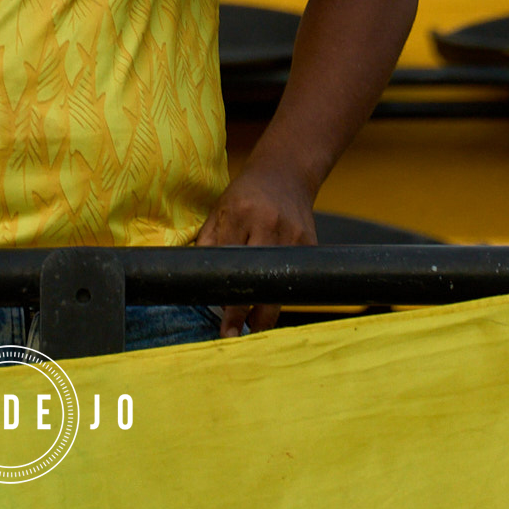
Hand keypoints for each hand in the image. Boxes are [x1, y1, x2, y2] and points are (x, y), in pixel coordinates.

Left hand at [194, 156, 315, 336]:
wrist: (285, 173)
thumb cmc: (245, 194)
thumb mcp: (219, 211)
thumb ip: (208, 244)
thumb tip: (199, 284)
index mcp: (240, 214)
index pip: (230, 266)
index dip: (228, 299)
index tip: (225, 327)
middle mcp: (268, 224)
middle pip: (260, 281)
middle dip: (250, 315)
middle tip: (237, 335)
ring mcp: (292, 235)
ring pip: (280, 287)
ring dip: (267, 311)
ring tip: (253, 326)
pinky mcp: (309, 244)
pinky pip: (293, 280)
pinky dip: (281, 295)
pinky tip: (271, 303)